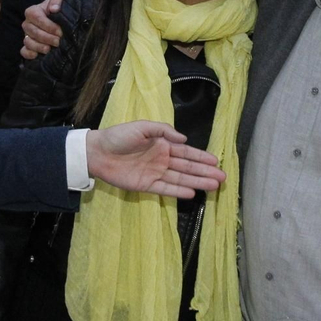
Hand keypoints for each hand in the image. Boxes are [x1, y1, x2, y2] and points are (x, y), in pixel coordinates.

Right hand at [20, 0, 65, 59]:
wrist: (64, 20)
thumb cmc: (61, 8)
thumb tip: (54, 9)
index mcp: (34, 11)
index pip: (35, 17)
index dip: (47, 25)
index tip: (60, 31)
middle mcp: (28, 23)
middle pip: (32, 31)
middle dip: (46, 37)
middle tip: (58, 41)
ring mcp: (27, 35)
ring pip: (27, 42)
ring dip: (38, 46)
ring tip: (49, 49)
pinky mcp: (29, 47)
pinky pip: (24, 51)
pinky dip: (29, 54)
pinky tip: (37, 55)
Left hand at [86, 121, 224, 198]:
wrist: (98, 152)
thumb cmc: (119, 136)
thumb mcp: (142, 126)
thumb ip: (163, 131)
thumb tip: (184, 138)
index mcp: (163, 144)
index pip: (187, 152)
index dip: (202, 157)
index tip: (216, 162)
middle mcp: (162, 160)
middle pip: (188, 167)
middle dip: (205, 172)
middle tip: (222, 178)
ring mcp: (155, 173)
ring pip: (181, 179)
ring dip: (197, 182)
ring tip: (213, 187)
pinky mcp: (146, 185)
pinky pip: (165, 189)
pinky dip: (178, 192)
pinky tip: (192, 193)